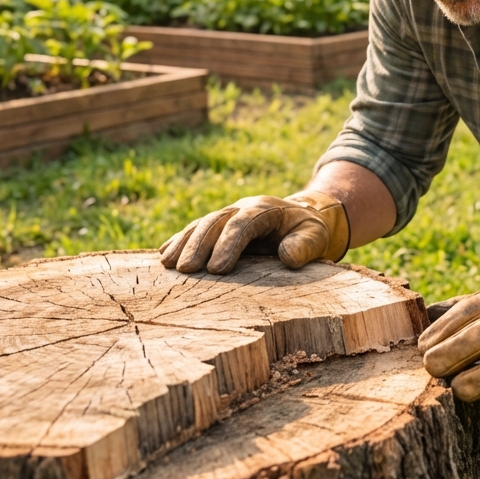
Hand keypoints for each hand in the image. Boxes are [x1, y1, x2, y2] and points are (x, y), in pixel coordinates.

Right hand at [159, 190, 349, 274]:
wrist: (300, 220)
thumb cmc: (308, 232)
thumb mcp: (316, 237)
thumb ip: (305, 246)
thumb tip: (287, 257)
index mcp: (265, 208)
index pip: (243, 223)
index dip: (228, 244)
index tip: (217, 269)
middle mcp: (241, 208)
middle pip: (215, 221)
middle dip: (199, 244)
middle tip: (186, 270)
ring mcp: (227, 215)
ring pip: (201, 224)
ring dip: (183, 243)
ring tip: (168, 265)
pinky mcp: (218, 227)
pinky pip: (195, 230)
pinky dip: (179, 241)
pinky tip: (163, 255)